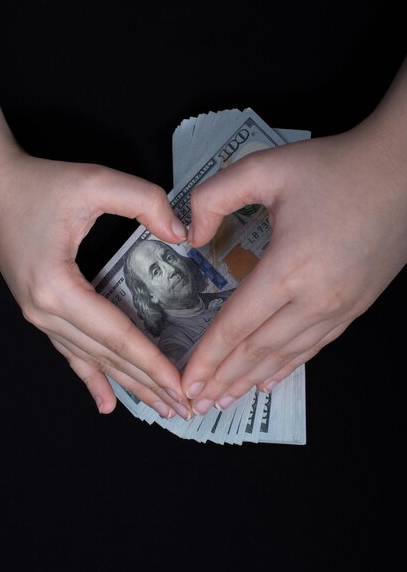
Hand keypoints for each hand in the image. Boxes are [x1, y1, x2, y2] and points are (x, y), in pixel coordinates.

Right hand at [0, 150, 190, 417]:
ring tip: (161, 407)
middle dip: (148, 384)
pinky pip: (70, 354)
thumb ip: (143, 201)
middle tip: (185, 408)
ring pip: (92, 361)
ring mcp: (40, 316)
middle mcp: (46, 312)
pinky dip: (91, 379)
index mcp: (57, 288)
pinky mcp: (42, 312)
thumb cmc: (40, 186)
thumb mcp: (95, 181)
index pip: (117, 335)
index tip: (182, 386)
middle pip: (107, 357)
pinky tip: (105, 403)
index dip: (152, 362)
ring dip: (128, 386)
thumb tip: (181, 234)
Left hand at [182, 117, 406, 414]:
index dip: (208, 356)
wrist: (399, 170)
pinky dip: (287, 367)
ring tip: (224, 400)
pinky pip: (314, 346)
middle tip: (196, 403)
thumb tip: (191, 236)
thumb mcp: (265, 168)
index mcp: (289, 268)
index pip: (236, 325)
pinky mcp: (355, 306)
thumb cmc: (334, 168)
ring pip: (285, 355)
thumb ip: (214, 197)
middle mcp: (315, 299)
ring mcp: (339, 307)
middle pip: (258, 349)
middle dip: (223, 378)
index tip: (185, 381)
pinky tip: (269, 380)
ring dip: (251, 380)